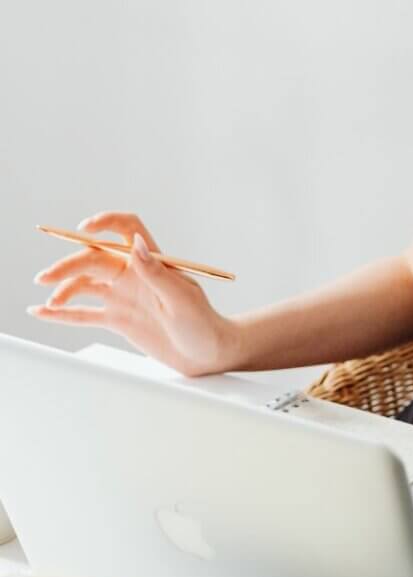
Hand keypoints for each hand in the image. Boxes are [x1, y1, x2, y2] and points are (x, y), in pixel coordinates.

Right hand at [29, 211, 240, 377]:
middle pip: (95, 258)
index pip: (126, 229)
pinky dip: (62, 313)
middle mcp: (134, 274)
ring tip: (50, 301)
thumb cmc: (202, 322)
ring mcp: (124, 295)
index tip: (83, 229)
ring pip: (85, 284)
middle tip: (46, 277)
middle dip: (68, 264)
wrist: (205, 353)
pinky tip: (42, 311)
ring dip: (64, 288)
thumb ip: (155, 272)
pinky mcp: (117, 318)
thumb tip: (134, 243)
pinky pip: (85, 313)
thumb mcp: (181, 297)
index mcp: (152, 262)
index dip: (105, 223)